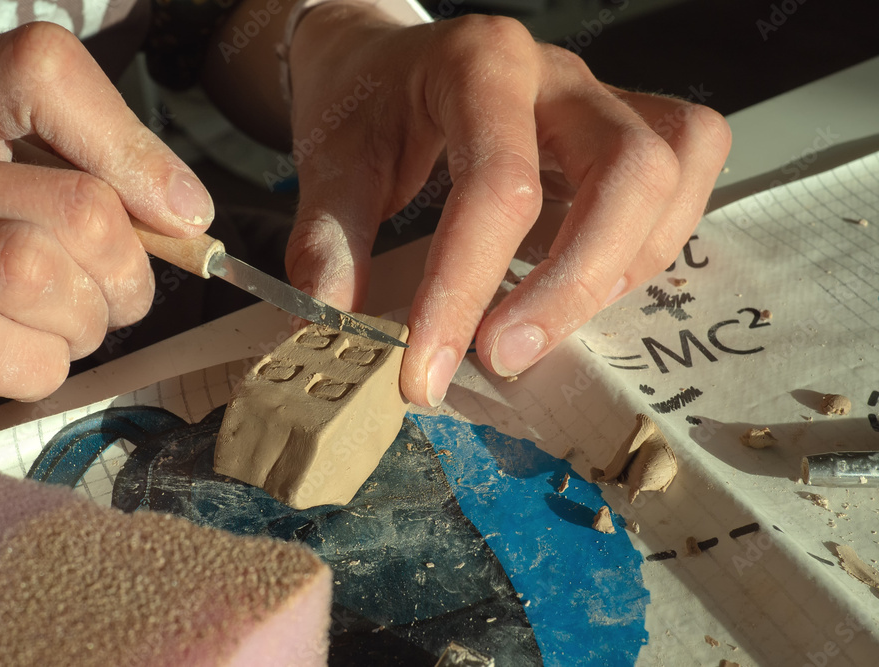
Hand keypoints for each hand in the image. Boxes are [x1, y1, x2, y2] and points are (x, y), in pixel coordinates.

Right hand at [0, 22, 214, 428]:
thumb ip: (81, 175)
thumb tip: (184, 210)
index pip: (42, 73)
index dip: (132, 150)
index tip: (176, 213)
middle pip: (77, 205)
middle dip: (128, 272)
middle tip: (117, 293)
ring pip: (32, 273)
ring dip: (84, 322)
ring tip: (66, 325)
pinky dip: (36, 365)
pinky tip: (25, 357)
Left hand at [284, 6, 730, 406]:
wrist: (385, 62)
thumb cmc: (366, 106)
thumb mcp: (330, 159)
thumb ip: (328, 238)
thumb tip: (331, 322)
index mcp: (479, 64)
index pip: (499, 184)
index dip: (465, 287)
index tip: (426, 369)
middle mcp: (557, 75)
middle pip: (627, 175)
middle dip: (570, 288)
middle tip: (500, 357)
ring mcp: (603, 98)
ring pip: (673, 175)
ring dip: (616, 274)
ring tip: (538, 329)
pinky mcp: (626, 128)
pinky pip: (685, 173)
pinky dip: (647, 245)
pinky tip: (586, 285)